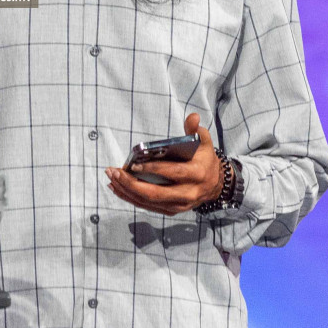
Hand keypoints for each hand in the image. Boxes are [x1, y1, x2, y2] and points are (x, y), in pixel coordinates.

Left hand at [104, 113, 222, 214]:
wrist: (215, 185)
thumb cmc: (204, 160)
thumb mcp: (205, 143)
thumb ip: (196, 130)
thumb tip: (192, 117)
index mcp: (197, 174)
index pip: (173, 173)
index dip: (153, 169)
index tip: (134, 164)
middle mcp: (188, 193)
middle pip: (156, 193)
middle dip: (132, 184)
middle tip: (114, 172)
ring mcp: (179, 205)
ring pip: (149, 202)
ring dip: (127, 191)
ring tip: (111, 178)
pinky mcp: (171, 210)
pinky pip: (148, 206)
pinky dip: (131, 198)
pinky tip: (117, 188)